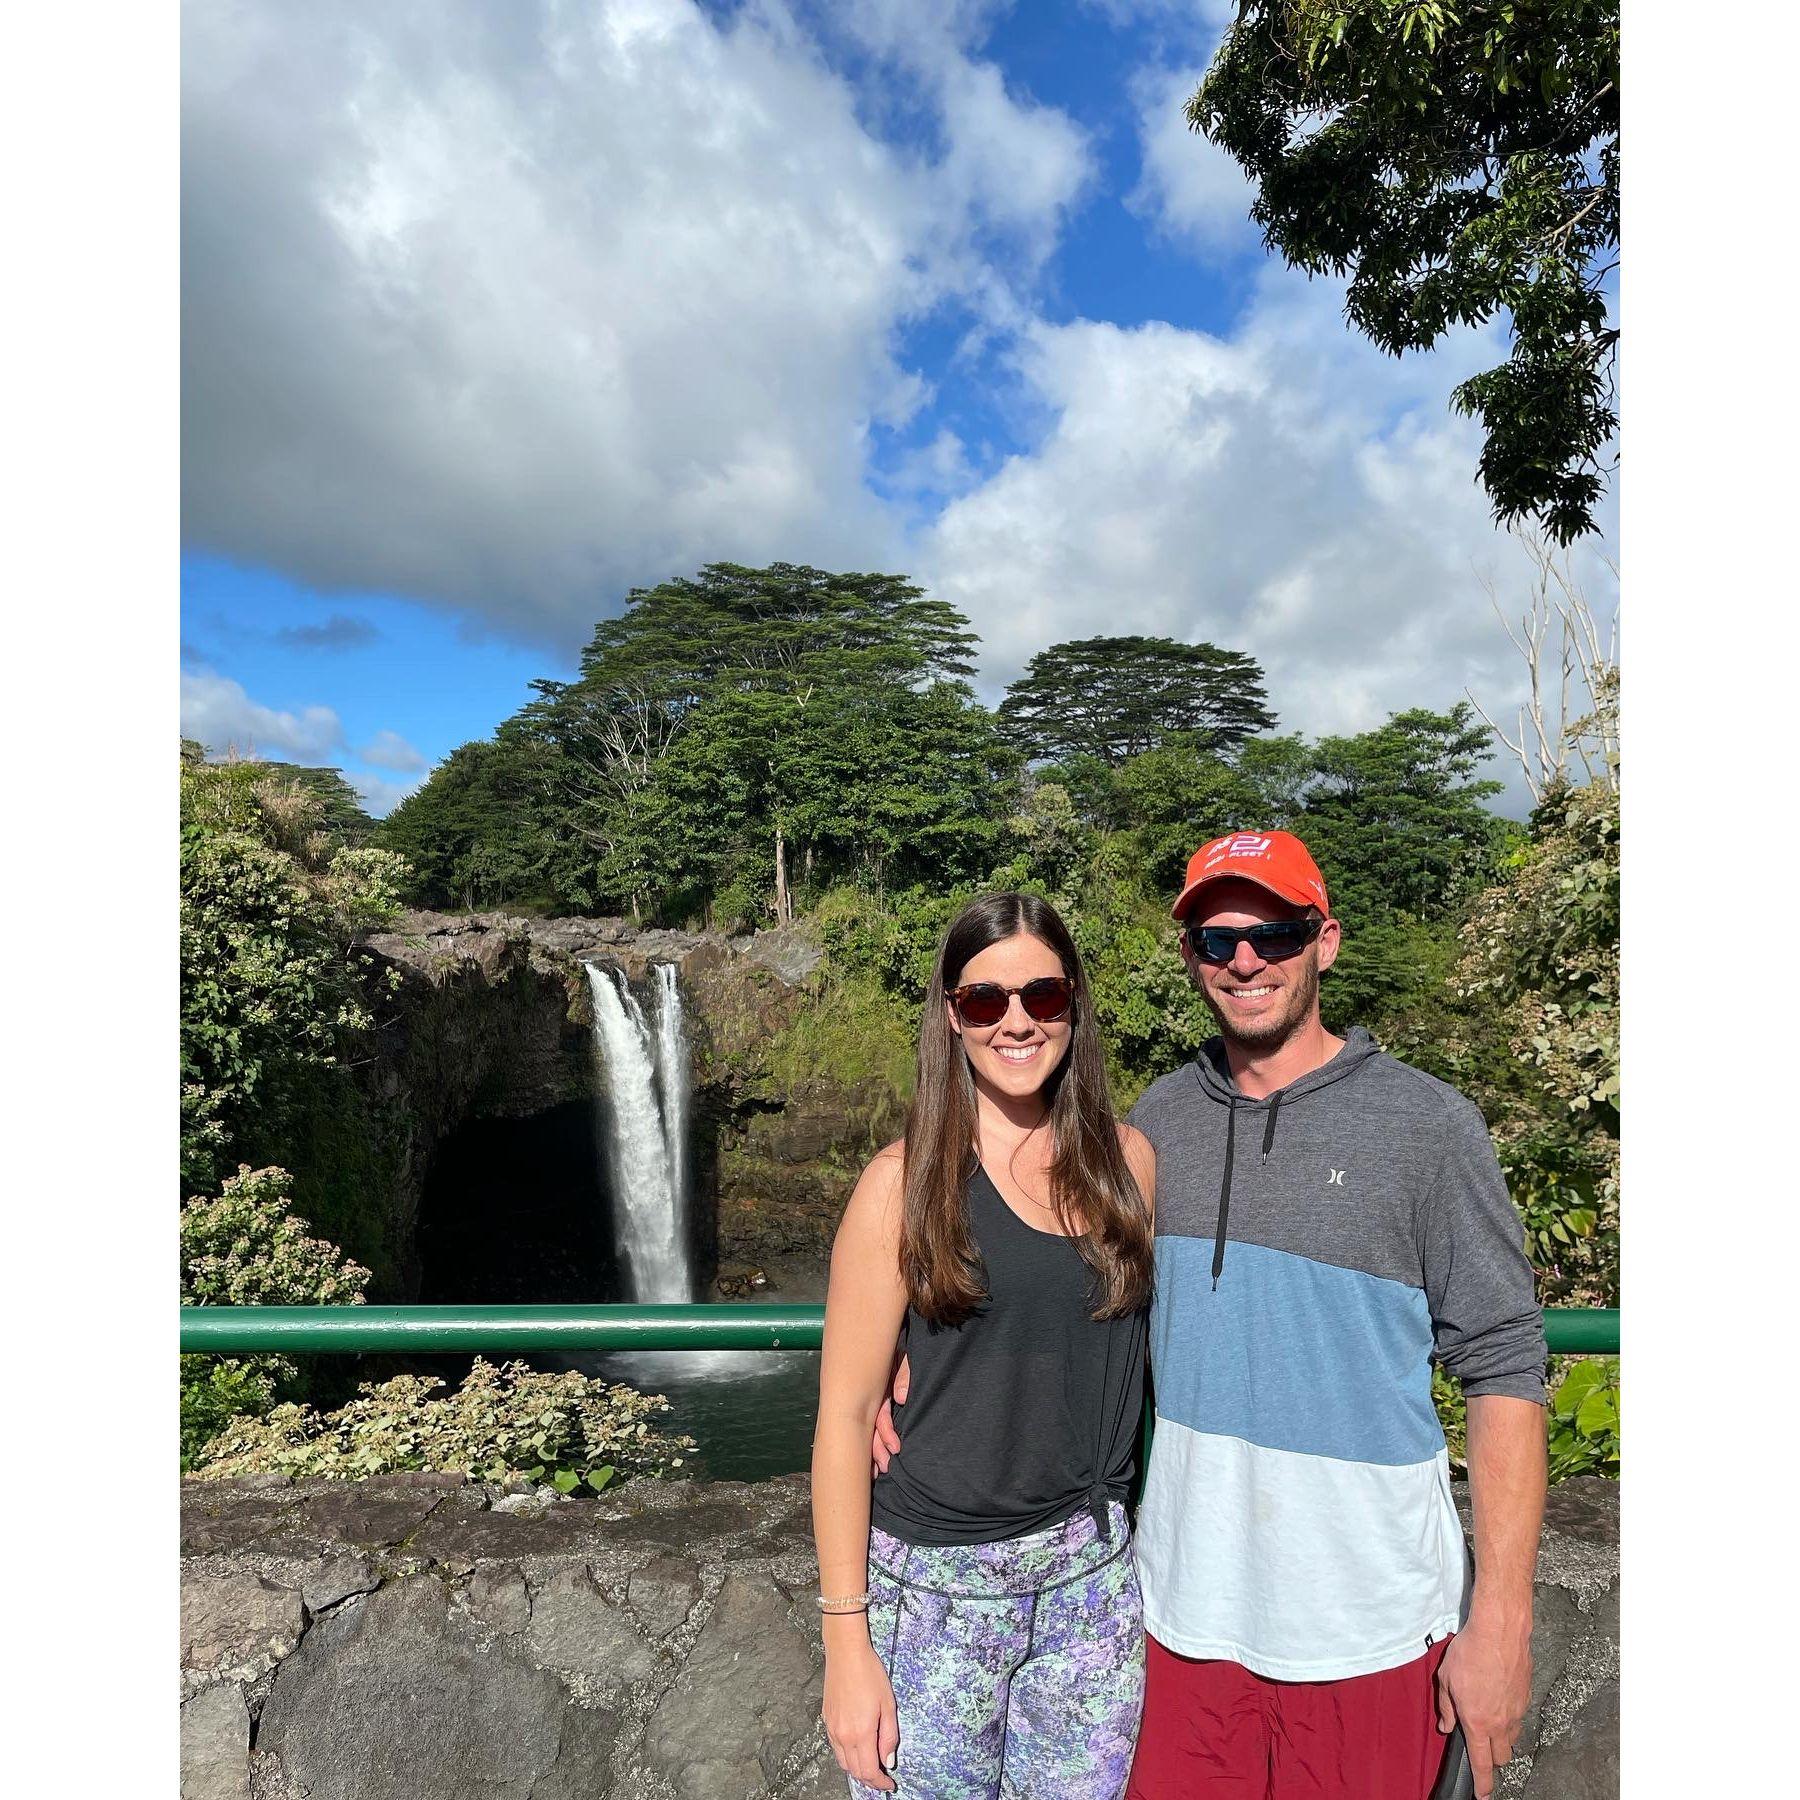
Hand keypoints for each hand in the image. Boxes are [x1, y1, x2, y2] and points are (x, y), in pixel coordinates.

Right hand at [823, 1640, 899, 1791]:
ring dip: (857, 1769)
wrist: (846, 1653)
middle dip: (869, 1779)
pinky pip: (835, 1748)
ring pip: (843, 1762)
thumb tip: (887, 1761)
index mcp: (860, 1733)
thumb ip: (888, 1737)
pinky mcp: (826, 1720)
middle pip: (854, 1770)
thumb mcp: (888, 1705)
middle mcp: (842, 1735)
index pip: (868, 1771)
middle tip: (882, 1778)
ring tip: (871, 1766)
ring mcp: (832, 1728)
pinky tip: (857, 1749)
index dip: (880, 1783)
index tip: (889, 1784)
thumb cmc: (869, 1674)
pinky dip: (846, 1756)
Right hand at [870, 1353, 909, 1476]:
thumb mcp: (907, 1355)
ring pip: (872, 1426)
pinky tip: (877, 1456)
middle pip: (871, 1424)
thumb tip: (900, 1398)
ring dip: (875, 1447)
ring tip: (880, 1469)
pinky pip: (879, 1421)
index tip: (896, 1448)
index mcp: (880, 1383)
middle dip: (876, 1448)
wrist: (906, 1331)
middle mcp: (876, 1392)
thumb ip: (904, 1373)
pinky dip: (878, 1438)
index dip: (886, 1432)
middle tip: (885, 1468)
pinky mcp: (886, 1398)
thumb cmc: (906, 1345)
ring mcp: (880, 1396)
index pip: (879, 1413)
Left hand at [1436, 1615, 1530, 1798]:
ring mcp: (1516, 1712)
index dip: (1483, 1784)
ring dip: (1501, 1736)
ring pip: (1512, 1739)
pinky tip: (1499, 1698)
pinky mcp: (1526, 1699)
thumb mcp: (1446, 1679)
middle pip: (1501, 1757)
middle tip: (1481, 1744)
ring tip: (1488, 1716)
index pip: (1481, 1763)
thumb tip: (1446, 1726)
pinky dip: (1509, 1717)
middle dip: (1491, 1757)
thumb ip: (1446, 1707)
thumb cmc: (1469, 1652)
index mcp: (1478, 1722)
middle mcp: (1500, 1723)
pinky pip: (1518, 1718)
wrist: (1499, 1632)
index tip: (1484, 1795)